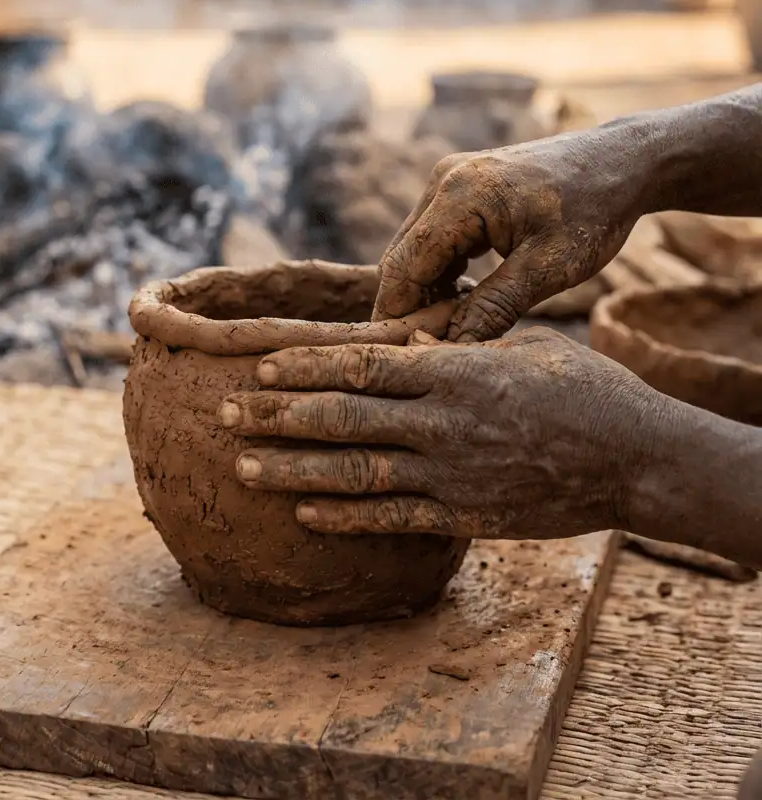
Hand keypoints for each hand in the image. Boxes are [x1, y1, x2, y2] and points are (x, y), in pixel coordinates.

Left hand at [219, 329, 655, 539]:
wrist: (634, 457)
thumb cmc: (583, 387)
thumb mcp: (521, 345)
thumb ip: (456, 345)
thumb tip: (401, 338)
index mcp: (454, 371)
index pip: (361, 364)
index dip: (304, 364)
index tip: (258, 363)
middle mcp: (443, 423)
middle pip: (342, 416)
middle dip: (276, 415)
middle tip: (223, 412)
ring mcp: (451, 474)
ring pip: (354, 471)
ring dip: (292, 470)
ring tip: (242, 468)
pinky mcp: (464, 515)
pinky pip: (392, 518)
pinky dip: (345, 517)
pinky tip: (304, 514)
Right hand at [373, 133, 646, 341]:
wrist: (619, 162)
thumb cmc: (592, 211)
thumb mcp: (549, 268)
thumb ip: (496, 307)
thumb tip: (454, 347)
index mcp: (459, 195)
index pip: (404, 266)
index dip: (397, 313)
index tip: (401, 354)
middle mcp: (443, 180)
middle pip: (401, 256)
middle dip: (409, 304)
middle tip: (427, 349)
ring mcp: (448, 180)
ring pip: (415, 248)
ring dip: (426, 289)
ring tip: (454, 326)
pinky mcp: (458, 186)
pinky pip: (433, 236)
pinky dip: (441, 270)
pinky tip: (468, 296)